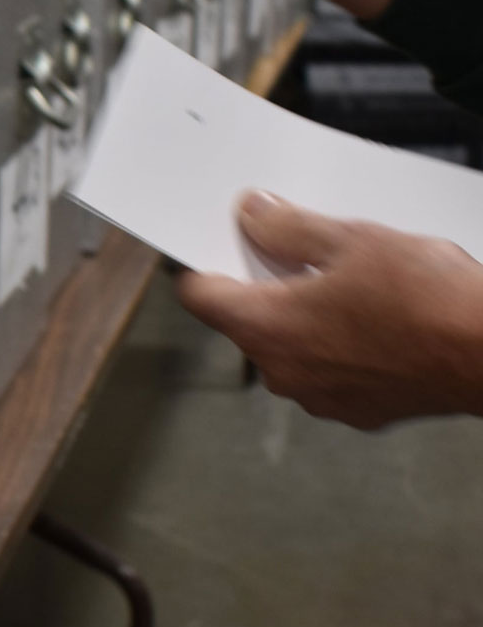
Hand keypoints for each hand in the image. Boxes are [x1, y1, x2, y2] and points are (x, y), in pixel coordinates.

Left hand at [178, 192, 482, 429]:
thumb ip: (288, 228)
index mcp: (267, 328)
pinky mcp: (356, 410)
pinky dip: (338, 344)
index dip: (201, 264)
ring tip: (349, 282)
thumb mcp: (351, 240)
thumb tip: (253, 216)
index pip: (201, 296)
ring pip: (291, 346)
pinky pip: (328, 369)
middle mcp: (283, 372)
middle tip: (299, 250)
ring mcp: (320, 398)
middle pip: (248, 321)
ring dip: (306, 316)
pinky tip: (373, 317)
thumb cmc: (425, 300)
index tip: (213, 244)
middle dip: (266, 285)